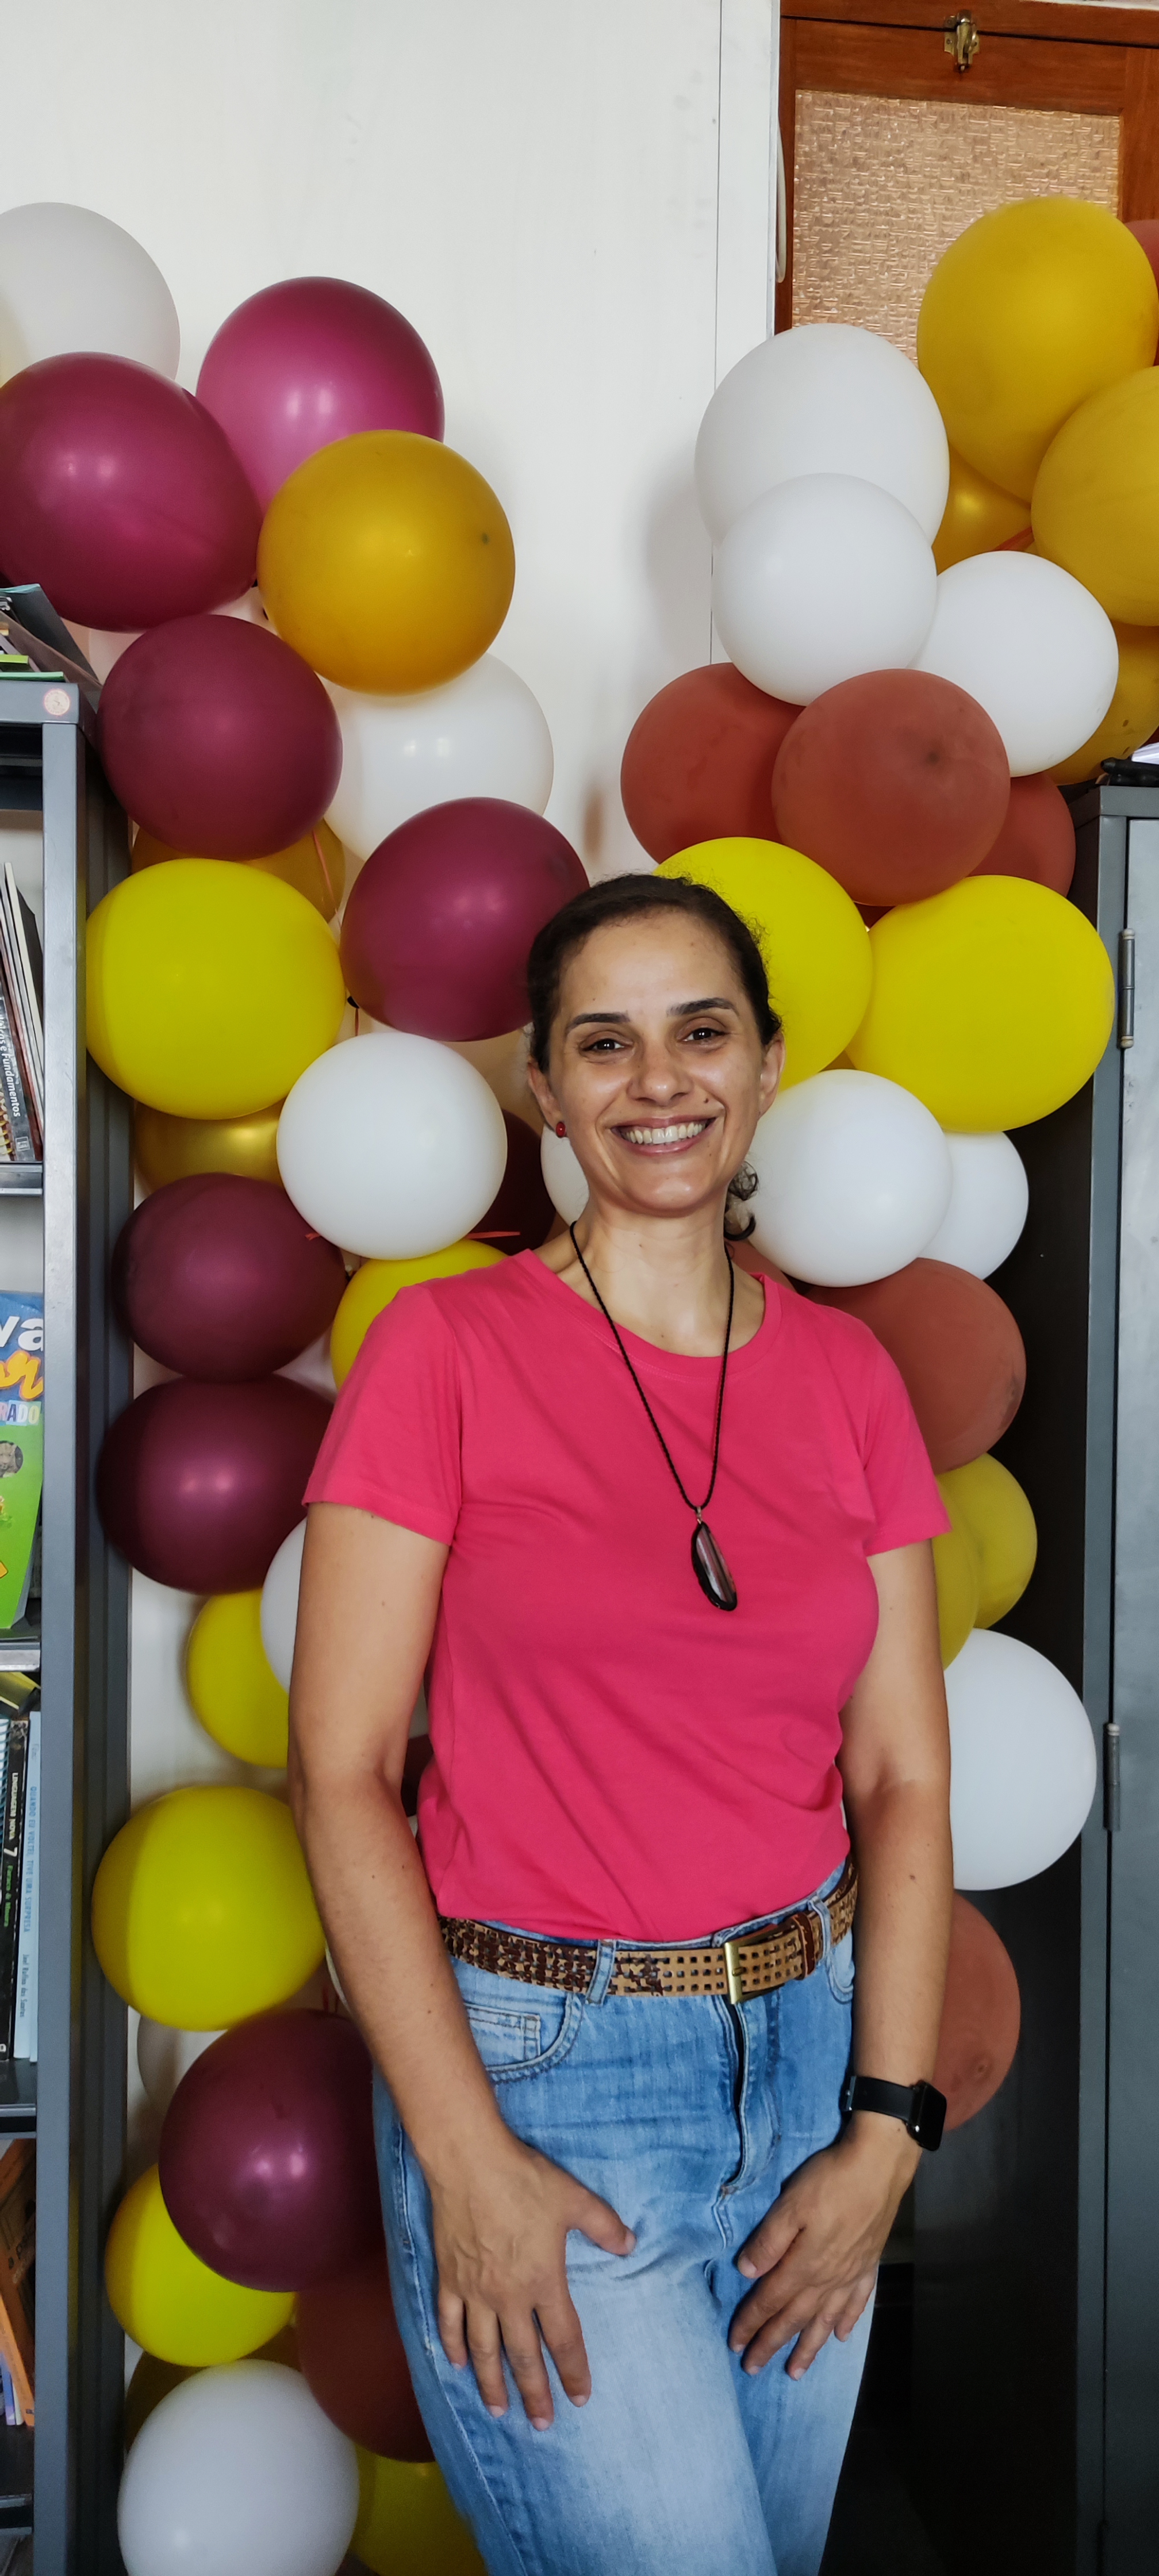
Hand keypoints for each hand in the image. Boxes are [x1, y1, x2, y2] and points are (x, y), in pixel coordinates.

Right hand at [430, 2134, 634, 2429]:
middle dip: (534, 2394)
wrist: (470, 2162)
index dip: (573, 2371)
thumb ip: (605, 2225)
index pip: (564, 2339)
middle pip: (523, 2356)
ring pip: (484, 2349)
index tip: (580, 2398)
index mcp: (543, 2282)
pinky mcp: (449, 2277)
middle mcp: (509, 2297)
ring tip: (498, 2410)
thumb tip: (631, 2245)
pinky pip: (449, 2321)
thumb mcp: (574, 2199)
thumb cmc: (524, 2180)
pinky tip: (456, 2363)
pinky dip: (452, 2345)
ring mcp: (475, 2291)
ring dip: (492, 2382)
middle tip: (542, 2425)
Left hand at [729, 2118, 917, 2379]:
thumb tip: (746, 2274)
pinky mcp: (869, 2264)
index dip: (750, 2323)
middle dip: (772, 2344)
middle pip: (794, 2318)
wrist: (879, 2167)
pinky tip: (841, 2336)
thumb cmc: (829, 2181)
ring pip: (825, 2321)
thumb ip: (768, 2241)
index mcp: (803, 2264)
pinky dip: (847, 2322)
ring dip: (809, 2347)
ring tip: (796, 2372)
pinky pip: (856, 2303)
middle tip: (753, 2369)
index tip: (734, 2344)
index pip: (769, 2300)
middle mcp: (827, 2278)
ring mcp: (851, 2274)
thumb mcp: (790, 2204)